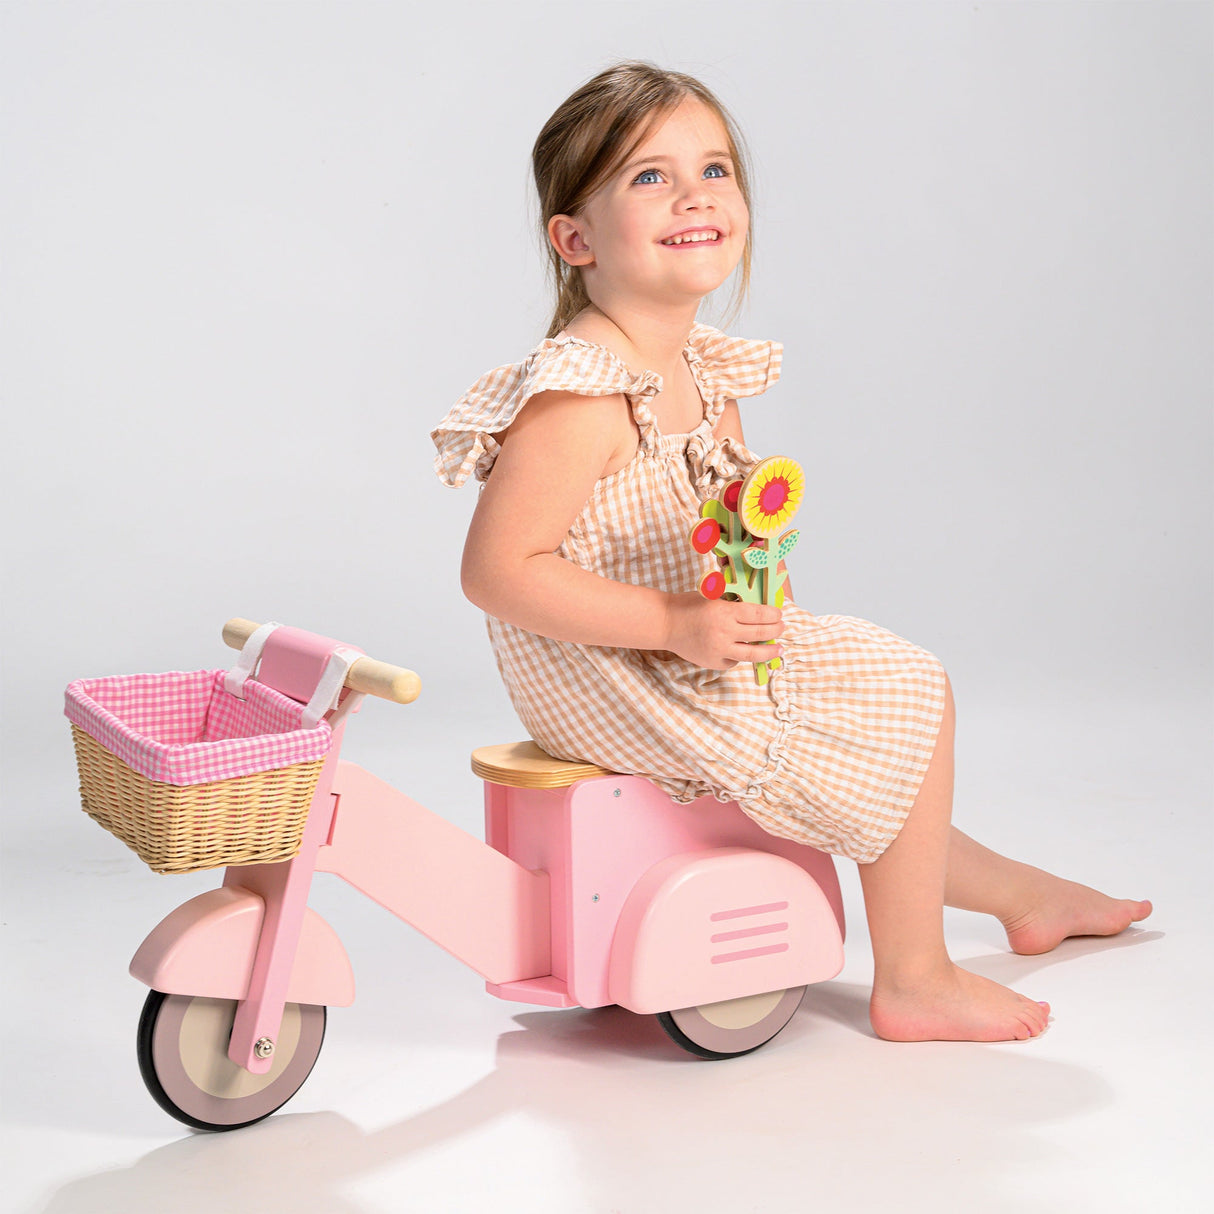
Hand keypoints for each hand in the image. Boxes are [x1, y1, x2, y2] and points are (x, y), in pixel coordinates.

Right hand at [662, 592, 784, 669]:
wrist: (665, 623)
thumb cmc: (688, 605)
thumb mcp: (713, 596)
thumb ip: (734, 604)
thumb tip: (760, 610)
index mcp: (725, 612)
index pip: (759, 615)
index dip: (773, 615)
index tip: (779, 615)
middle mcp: (724, 632)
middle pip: (761, 634)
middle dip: (776, 630)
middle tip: (782, 628)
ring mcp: (719, 650)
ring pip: (753, 654)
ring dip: (769, 651)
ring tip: (778, 649)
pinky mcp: (713, 662)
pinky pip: (734, 661)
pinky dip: (741, 656)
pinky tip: (745, 650)